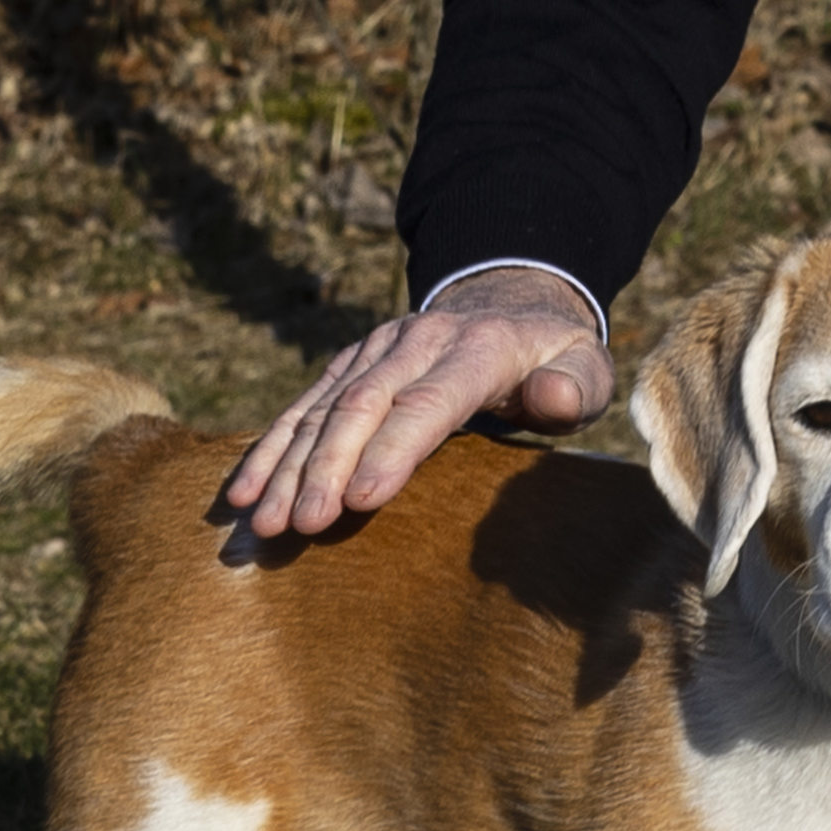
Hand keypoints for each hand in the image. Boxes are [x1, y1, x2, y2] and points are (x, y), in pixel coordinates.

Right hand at [219, 267, 610, 539]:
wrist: (507, 304)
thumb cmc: (553, 361)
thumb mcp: (587, 367)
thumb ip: (574, 385)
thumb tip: (550, 396)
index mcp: (476, 348)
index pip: (428, 402)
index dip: (392, 449)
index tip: (360, 499)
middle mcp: (414, 343)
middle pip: (362, 405)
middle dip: (326, 467)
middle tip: (303, 525)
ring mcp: (373, 350)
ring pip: (322, 408)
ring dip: (287, 467)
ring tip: (263, 523)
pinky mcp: (348, 365)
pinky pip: (301, 408)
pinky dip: (269, 450)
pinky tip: (243, 495)